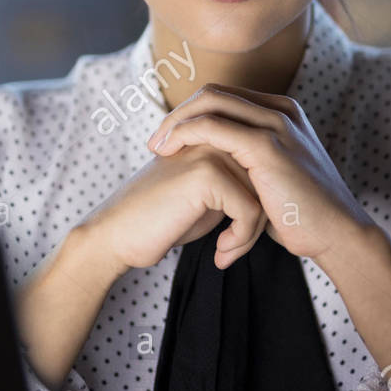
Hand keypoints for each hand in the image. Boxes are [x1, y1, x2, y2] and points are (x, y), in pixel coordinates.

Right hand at [80, 142, 267, 272]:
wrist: (116, 235)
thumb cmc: (161, 220)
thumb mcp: (207, 198)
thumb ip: (237, 184)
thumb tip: (274, 194)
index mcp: (215, 137)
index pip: (263, 168)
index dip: (261, 206)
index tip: (241, 237)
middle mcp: (215, 137)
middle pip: (267, 180)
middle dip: (259, 221)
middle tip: (233, 248)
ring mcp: (211, 151)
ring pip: (263, 195)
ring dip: (251, 234)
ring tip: (227, 252)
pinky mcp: (207, 174)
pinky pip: (250, 210)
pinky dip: (241, 239)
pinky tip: (220, 253)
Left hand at [146, 83, 374, 263]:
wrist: (338, 234)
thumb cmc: (305, 217)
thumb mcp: (275, 182)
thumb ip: (251, 168)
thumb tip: (223, 176)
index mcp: (283, 114)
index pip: (224, 98)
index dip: (191, 114)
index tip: (167, 140)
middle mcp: (281, 111)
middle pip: (213, 94)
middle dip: (178, 114)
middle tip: (154, 142)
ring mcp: (276, 124)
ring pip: (210, 104)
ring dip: (176, 123)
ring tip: (156, 149)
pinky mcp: (268, 145)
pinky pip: (213, 127)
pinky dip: (185, 135)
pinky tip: (170, 154)